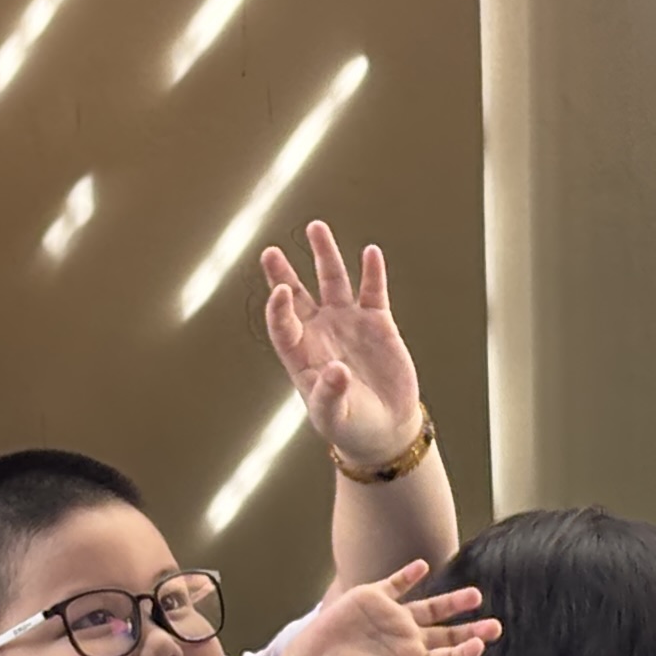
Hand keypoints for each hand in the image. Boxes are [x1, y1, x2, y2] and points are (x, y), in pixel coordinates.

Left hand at [259, 220, 422, 470]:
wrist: (385, 428)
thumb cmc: (352, 425)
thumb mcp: (334, 417)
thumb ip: (331, 394)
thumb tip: (336, 370)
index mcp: (302, 355)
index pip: (283, 325)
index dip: (279, 307)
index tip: (280, 291)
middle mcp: (321, 332)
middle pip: (297, 295)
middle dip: (284, 273)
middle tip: (270, 251)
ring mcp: (348, 324)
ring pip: (332, 282)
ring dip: (324, 256)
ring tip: (316, 228)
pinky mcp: (377, 322)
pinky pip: (372, 291)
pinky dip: (372, 272)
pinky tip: (369, 253)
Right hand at [298, 562, 495, 655]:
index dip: (466, 651)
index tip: (481, 644)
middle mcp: (408, 639)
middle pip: (448, 633)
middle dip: (473, 629)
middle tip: (497, 626)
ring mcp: (392, 618)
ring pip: (430, 607)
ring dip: (453, 601)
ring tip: (475, 596)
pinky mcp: (373, 599)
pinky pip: (397, 583)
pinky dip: (409, 575)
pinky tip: (423, 567)